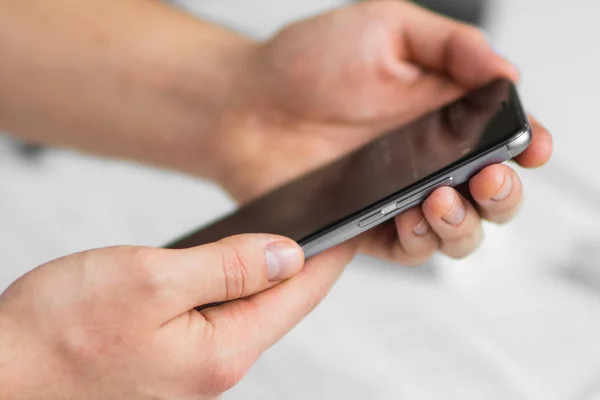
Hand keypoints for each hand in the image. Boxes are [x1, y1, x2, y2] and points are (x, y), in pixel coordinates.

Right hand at [0, 235, 355, 398]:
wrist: (5, 374)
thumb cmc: (60, 330)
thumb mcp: (152, 281)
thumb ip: (228, 268)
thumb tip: (288, 255)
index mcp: (223, 347)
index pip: (299, 293)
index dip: (331, 256)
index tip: (356, 226)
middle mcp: (217, 365)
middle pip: (281, 304)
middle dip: (309, 265)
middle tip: (334, 226)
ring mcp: (195, 367)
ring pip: (252, 310)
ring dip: (273, 275)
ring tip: (295, 240)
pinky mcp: (173, 360)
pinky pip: (222, 318)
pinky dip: (238, 289)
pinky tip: (239, 269)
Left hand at [216, 0, 552, 262]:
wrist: (246, 104)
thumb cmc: (307, 62)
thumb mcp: (388, 29)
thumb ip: (452, 47)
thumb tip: (506, 72)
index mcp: (443, 111)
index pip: (502, 137)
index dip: (528, 146)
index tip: (533, 146)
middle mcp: (427, 158)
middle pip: (490, 193)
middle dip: (503, 193)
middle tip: (488, 178)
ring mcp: (398, 196)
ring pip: (457, 231)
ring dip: (465, 224)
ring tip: (443, 199)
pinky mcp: (367, 225)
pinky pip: (407, 249)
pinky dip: (420, 243)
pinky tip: (410, 220)